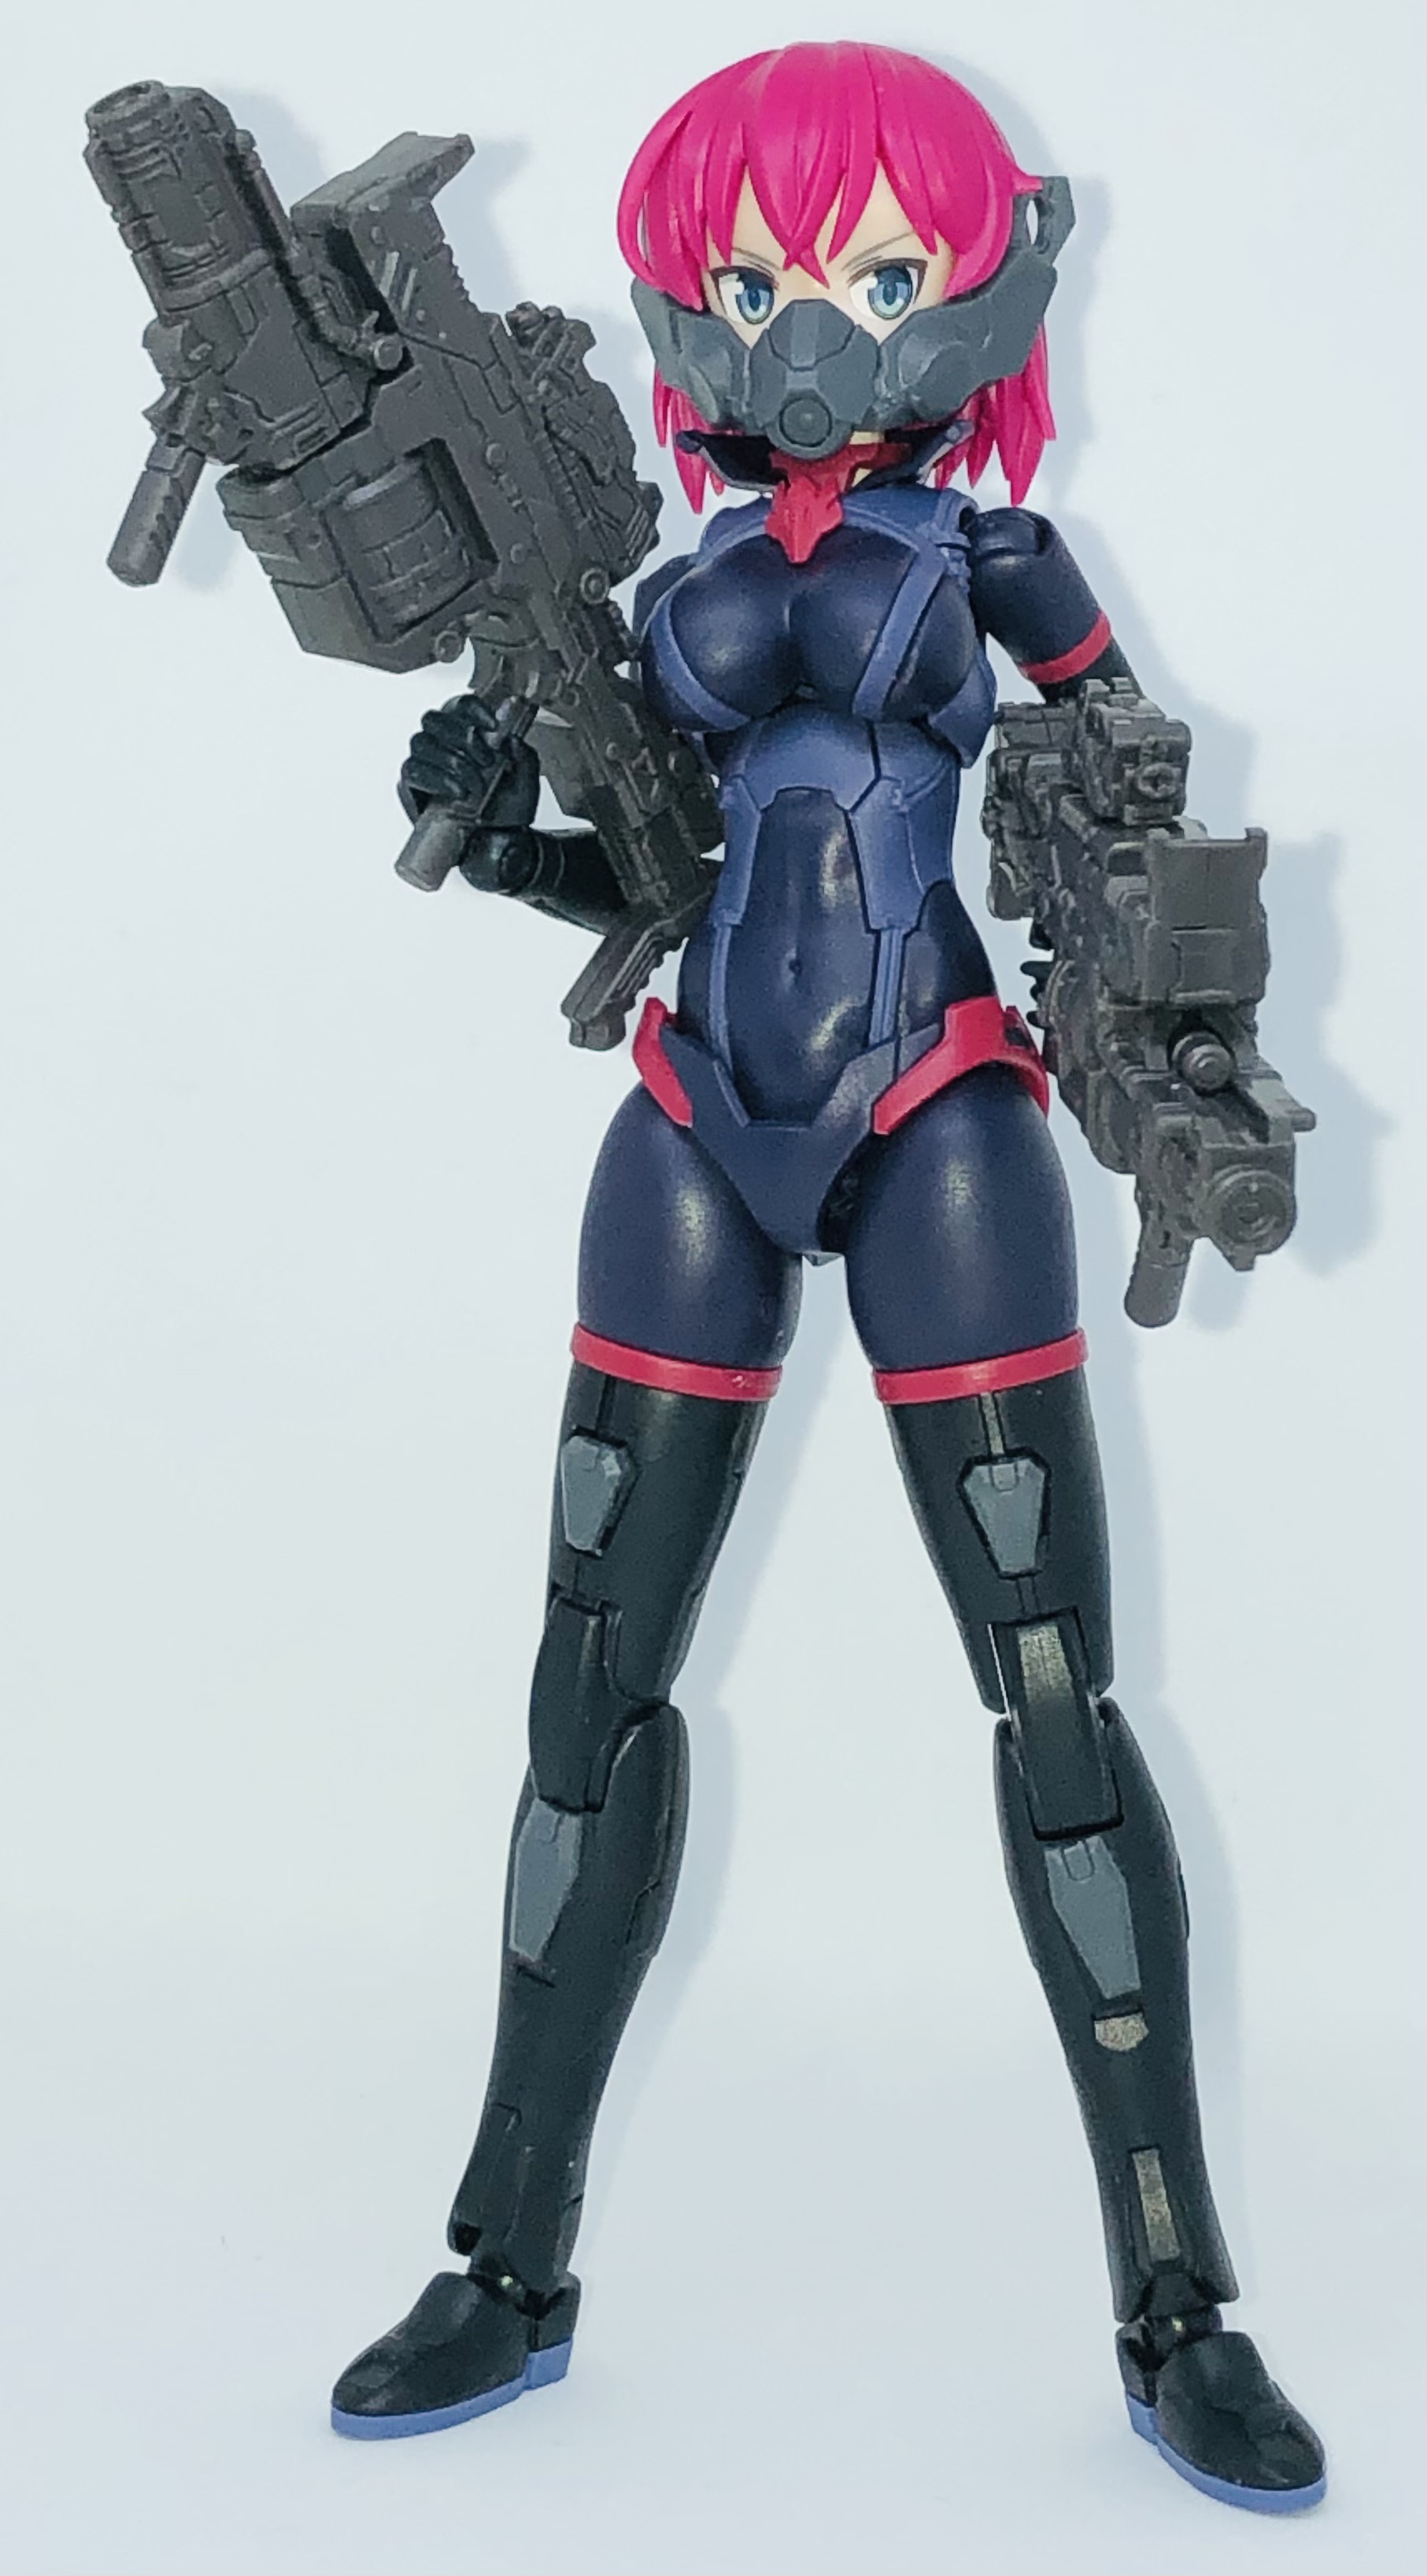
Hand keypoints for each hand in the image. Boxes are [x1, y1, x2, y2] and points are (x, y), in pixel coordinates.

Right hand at [398, 695, 539, 828]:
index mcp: (467, 735)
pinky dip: (437, 779)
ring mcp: (424, 763)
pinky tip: (457, 792)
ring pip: (421, 742)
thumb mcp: (526, 785)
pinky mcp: (411, 786)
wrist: (496, 844)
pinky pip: (413, 770)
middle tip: (486, 760)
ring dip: (451, 761)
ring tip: (474, 785)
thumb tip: (512, 738)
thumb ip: (524, 758)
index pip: (459, 706)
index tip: (493, 726)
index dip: (473, 709)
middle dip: (461, 735)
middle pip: (434, 719)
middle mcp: (441, 744)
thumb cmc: (506, 813)